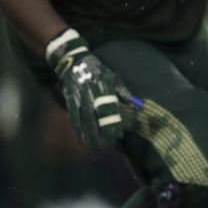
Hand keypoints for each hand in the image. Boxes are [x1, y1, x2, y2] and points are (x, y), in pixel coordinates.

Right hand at [46, 29, 127, 149]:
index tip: (118, 137)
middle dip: (100, 133)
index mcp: (104, 88)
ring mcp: (79, 97)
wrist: (75, 61)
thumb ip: (124, 93)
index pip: (110, 110)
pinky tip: (81, 138)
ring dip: (88, 134)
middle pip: (95, 117)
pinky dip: (77, 128)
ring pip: (83, 119)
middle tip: (106, 146)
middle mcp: (91, 94)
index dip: (113, 124)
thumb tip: (138, 106)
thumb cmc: (98, 71)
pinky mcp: (69, 99)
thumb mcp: (113, 78)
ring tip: (94, 146)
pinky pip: (73, 116)